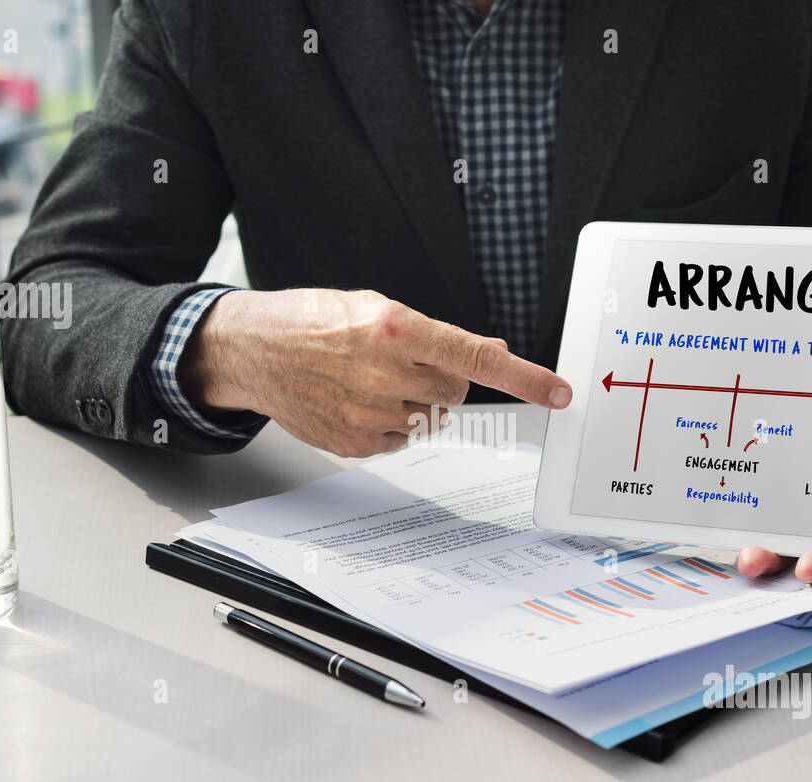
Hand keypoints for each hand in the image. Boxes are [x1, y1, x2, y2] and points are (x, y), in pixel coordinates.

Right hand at [178, 288, 571, 457]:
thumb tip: (489, 351)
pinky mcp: (358, 443)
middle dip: (440, 380)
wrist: (252, 348)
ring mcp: (371, 414)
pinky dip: (388, 424)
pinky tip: (354, 401)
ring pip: (430, 419)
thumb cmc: (311, 321)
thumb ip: (434, 335)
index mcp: (395, 328)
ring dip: (412, 403)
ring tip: (367, 381)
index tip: (559, 392)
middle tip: (400, 364)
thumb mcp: (373, 308)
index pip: (477, 359)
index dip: (525, 377)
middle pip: (456, 393)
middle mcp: (386, 373)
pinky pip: (401, 439)